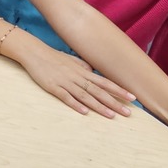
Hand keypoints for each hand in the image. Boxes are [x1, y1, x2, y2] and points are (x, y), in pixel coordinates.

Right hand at [18, 44, 135, 118]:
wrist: (34, 52)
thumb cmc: (53, 57)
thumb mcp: (72, 60)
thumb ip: (84, 67)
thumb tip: (93, 73)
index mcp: (83, 71)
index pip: (105, 82)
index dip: (119, 90)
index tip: (133, 98)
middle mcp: (78, 77)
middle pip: (99, 91)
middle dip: (115, 102)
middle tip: (128, 113)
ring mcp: (66, 82)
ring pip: (86, 96)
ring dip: (99, 106)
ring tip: (112, 116)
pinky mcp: (53, 87)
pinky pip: (66, 97)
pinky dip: (75, 104)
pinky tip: (84, 112)